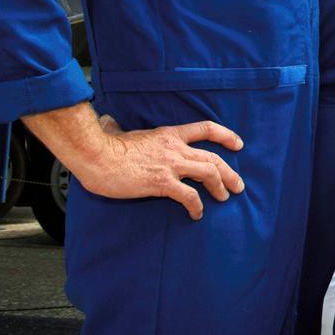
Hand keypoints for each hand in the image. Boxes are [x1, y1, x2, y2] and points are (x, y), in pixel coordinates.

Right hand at [23, 103, 244, 220]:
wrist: (95, 156)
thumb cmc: (102, 146)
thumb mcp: (116, 131)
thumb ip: (117, 127)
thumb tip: (107, 121)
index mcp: (169, 134)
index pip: (206, 129)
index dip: (226, 136)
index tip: (238, 144)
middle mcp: (175, 148)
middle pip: (213, 157)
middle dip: (230, 172)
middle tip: (238, 185)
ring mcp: (170, 165)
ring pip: (209, 173)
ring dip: (220, 187)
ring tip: (224, 198)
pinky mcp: (162, 183)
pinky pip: (189, 196)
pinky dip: (196, 206)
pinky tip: (196, 214)